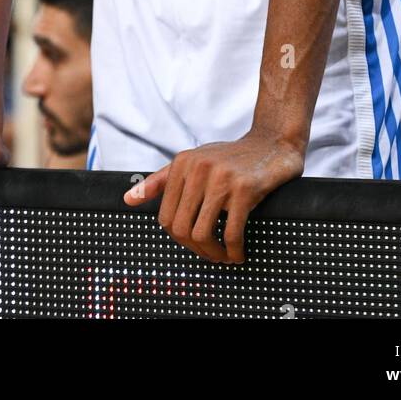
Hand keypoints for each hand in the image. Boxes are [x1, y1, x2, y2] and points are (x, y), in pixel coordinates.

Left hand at [123, 130, 303, 262]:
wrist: (272, 143)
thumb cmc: (230, 157)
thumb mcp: (193, 161)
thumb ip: (160, 181)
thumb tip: (128, 200)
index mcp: (181, 163)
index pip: (165, 217)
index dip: (178, 238)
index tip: (194, 244)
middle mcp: (197, 168)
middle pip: (181, 228)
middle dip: (195, 250)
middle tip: (211, 255)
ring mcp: (221, 178)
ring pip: (202, 233)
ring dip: (213, 254)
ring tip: (224, 257)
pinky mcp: (244, 188)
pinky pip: (231, 232)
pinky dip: (233, 251)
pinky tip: (238, 254)